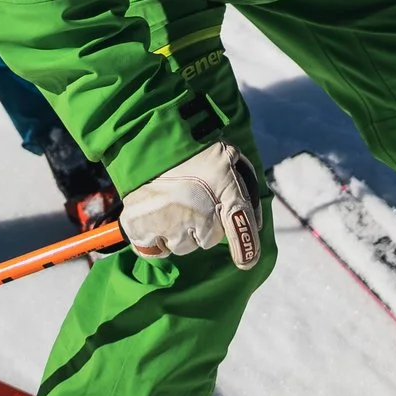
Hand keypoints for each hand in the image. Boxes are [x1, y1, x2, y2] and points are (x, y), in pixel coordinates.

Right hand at [120, 141, 260, 269]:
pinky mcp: (140, 228)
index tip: (246, 261)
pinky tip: (152, 217)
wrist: (145, 134)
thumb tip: (256, 224)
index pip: (241, 227)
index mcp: (224, 192)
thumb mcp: (227, 156)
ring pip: (182, 245)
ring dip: (178, 231)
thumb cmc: (191, 146)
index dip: (246, 247)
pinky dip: (153, 238)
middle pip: (208, 239)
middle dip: (203, 224)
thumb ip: (243, 188)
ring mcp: (170, 225)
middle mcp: (199, 215)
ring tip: (169, 203)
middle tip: (190, 198)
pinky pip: (154, 249)